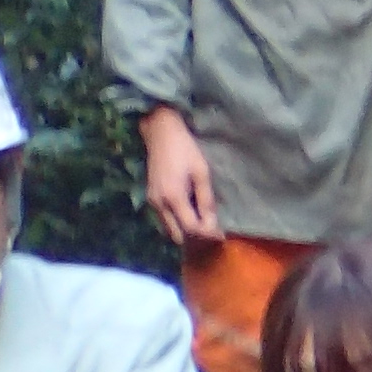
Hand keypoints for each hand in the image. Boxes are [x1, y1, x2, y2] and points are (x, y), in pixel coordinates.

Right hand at [140, 106, 221, 246]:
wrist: (161, 134)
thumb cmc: (185, 149)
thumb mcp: (201, 173)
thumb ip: (205, 200)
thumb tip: (212, 223)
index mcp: (173, 197)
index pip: (190, 227)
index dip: (207, 234)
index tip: (221, 236)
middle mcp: (159, 204)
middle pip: (177, 234)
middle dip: (194, 237)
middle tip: (212, 232)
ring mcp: (152, 202)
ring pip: (169, 228)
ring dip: (185, 230)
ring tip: (203, 223)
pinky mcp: (150, 198)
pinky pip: (164, 219)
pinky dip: (177, 222)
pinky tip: (190, 213)